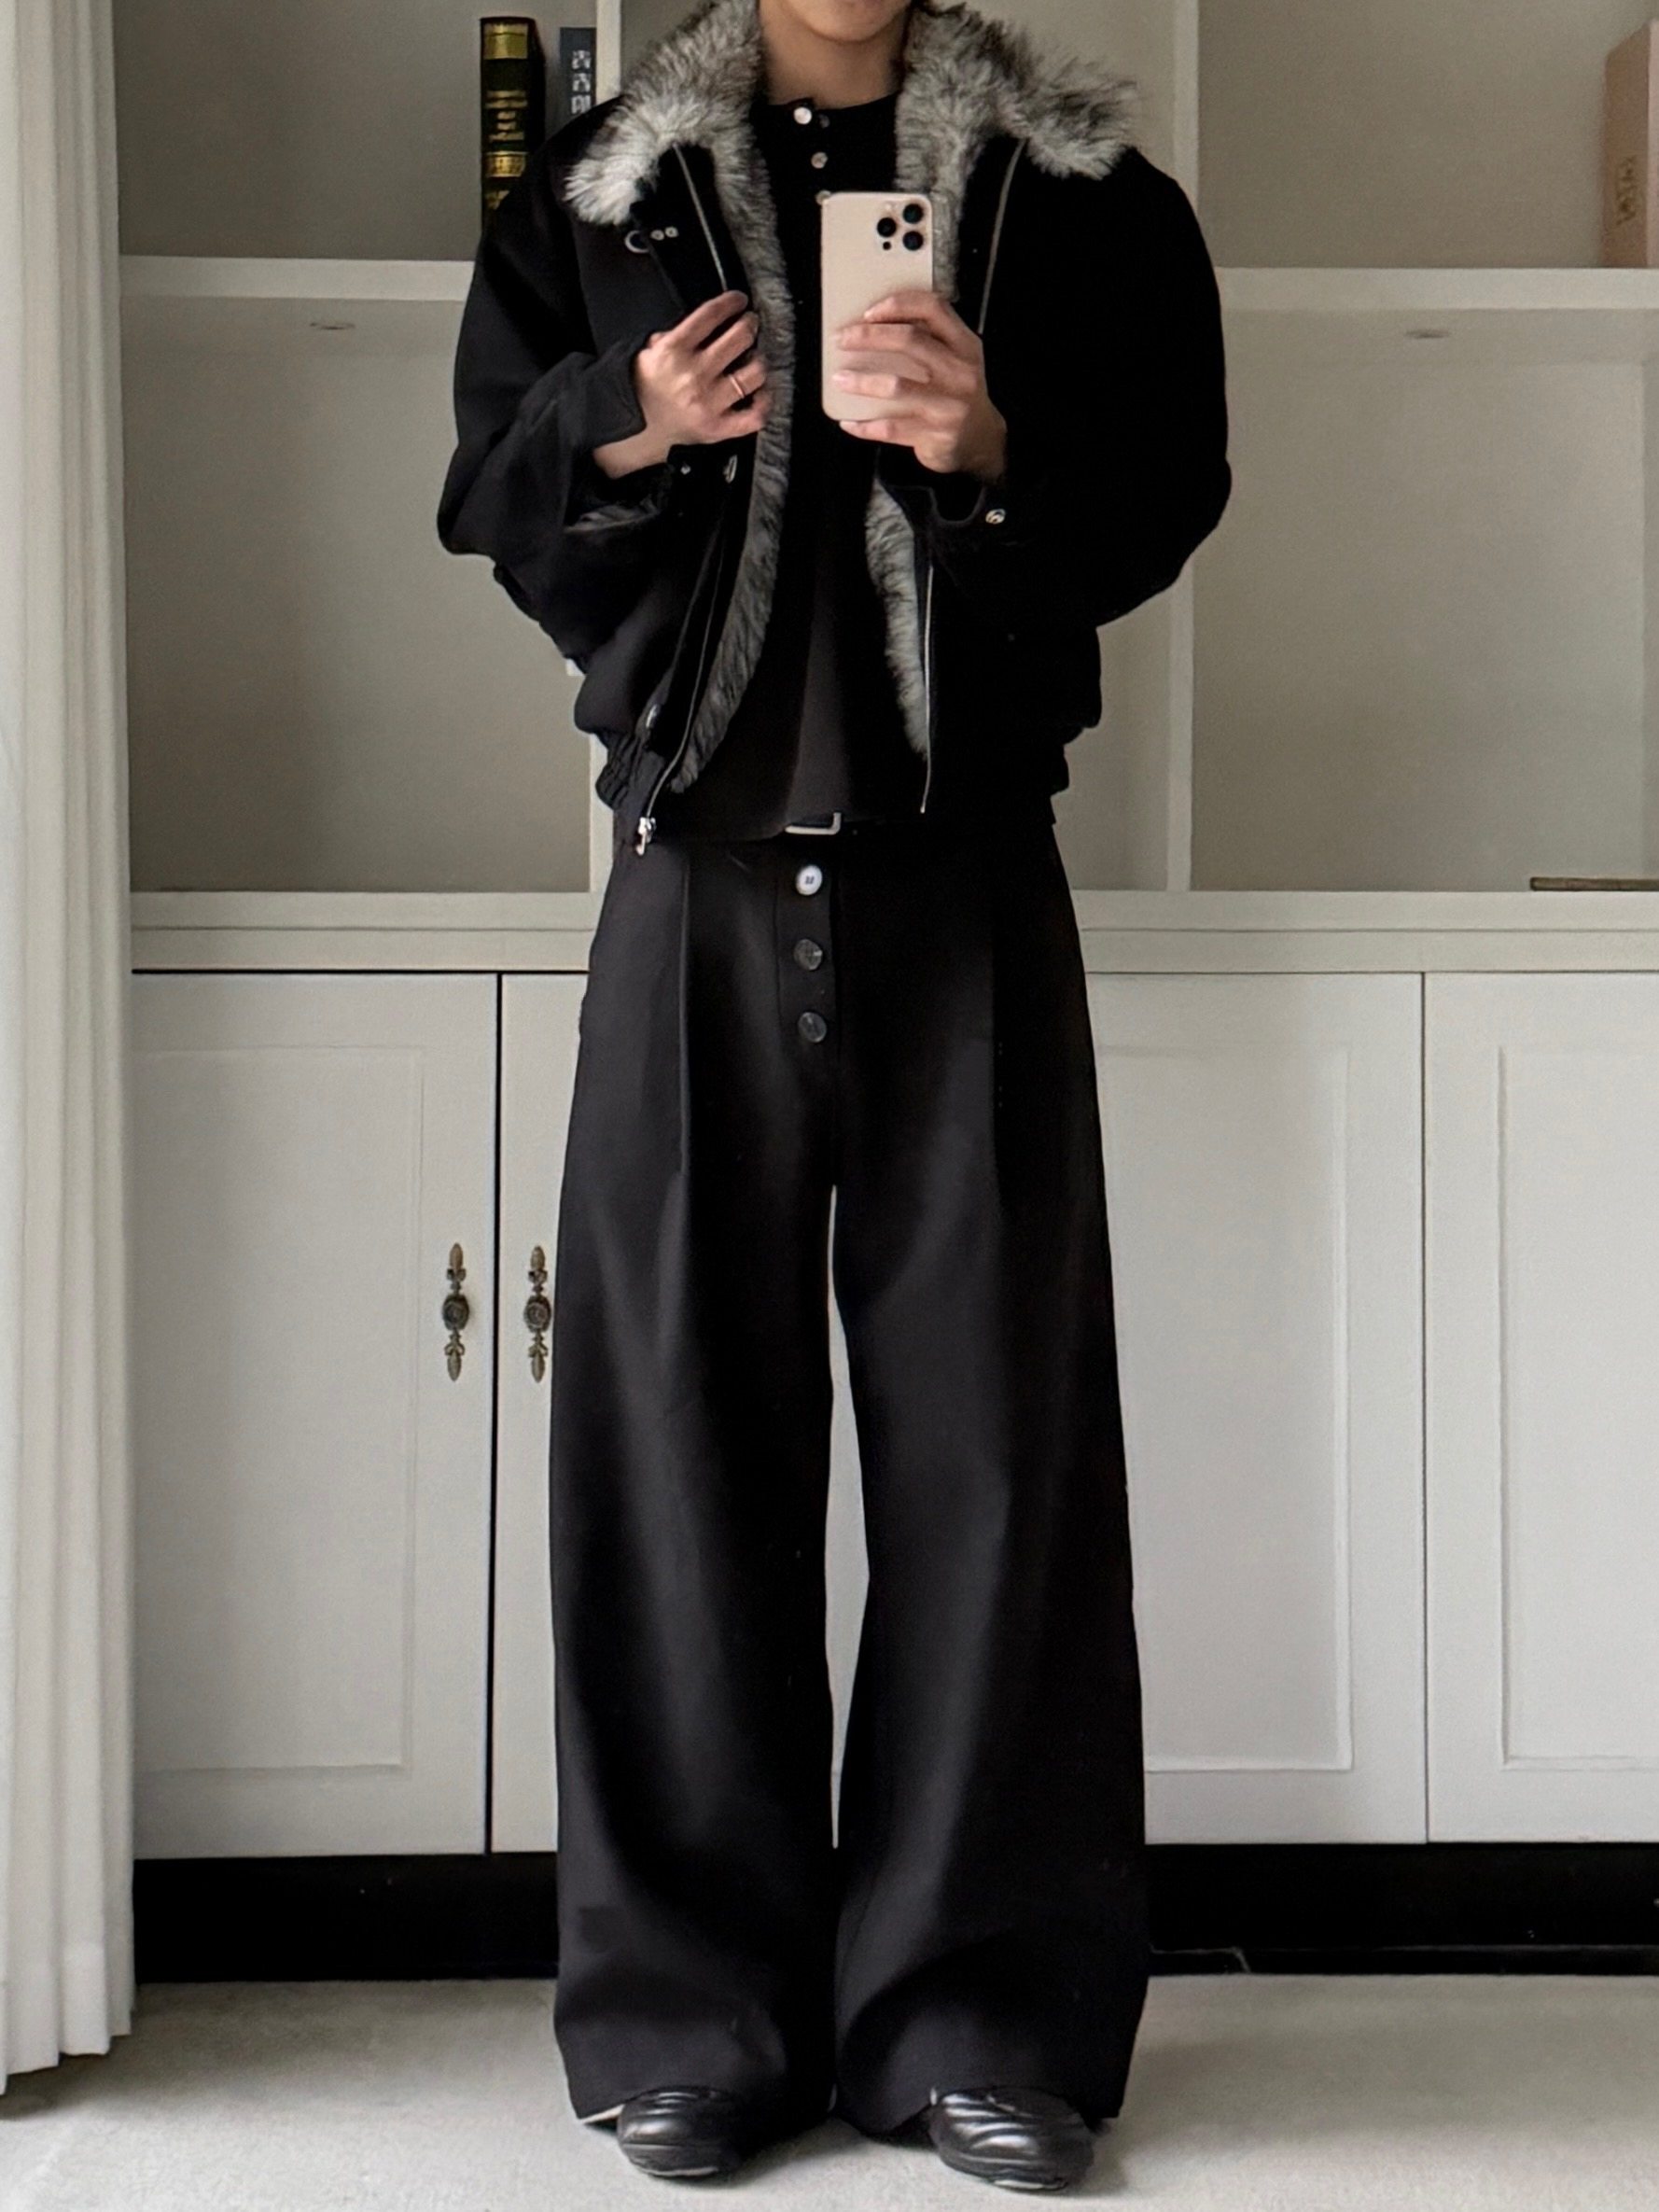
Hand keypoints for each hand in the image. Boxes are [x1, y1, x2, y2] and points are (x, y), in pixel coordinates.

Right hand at [593, 289, 770, 477]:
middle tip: (750, 324)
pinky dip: (764, 401)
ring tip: (754, 357)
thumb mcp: (647, 352)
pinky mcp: (718, 427)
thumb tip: (703, 323)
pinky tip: (761, 391)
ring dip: (758, 360)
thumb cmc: (643, 389)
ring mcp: (709, 403)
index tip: (739, 300)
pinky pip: (755, 414)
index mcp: (673, 351)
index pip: (711, 315)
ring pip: (754, 373)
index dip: (731, 302)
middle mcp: (693, 375)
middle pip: (739, 337)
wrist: (635, 430)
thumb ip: (673, 334)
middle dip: (749, 325)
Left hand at [831, 290, 1007, 480]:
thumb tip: (876, 324)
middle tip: (842, 339)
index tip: (868, 311)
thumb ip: (931, 339)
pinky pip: (891, 428)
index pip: (933, 308)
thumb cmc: (956, 394)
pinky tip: (849, 422)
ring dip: (861, 381)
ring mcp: (949, 405)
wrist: (980, 441)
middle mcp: (960, 372)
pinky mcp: (935, 434)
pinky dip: (865, 426)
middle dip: (869, 337)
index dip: (898, 304)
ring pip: (896, 385)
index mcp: (964, 345)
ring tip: (839, 378)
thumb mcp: (957, 361)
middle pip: (909, 340)